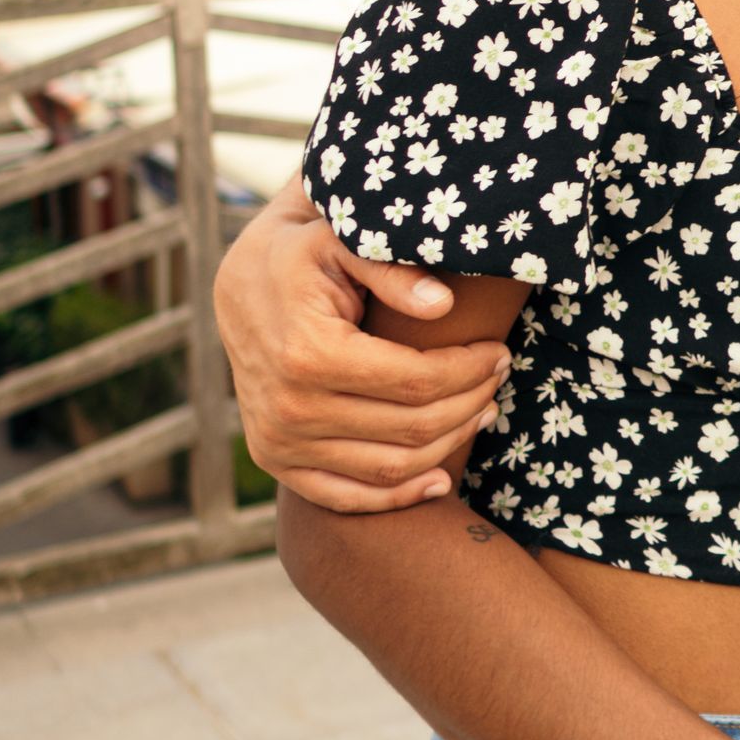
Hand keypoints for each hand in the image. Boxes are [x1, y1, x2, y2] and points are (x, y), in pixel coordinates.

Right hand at [214, 179, 510, 509]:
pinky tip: (440, 478)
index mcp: (310, 354)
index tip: (499, 352)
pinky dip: (398, 497)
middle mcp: (290, 409)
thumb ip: (394, 271)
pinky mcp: (276, 462)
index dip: (469, 371)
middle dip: (469, 403)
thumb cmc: (303, 254)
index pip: (416, 380)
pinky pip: (347, 498)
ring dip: (447, 445)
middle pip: (411, 427)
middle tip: (499, 377)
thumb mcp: (343, 241)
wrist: (240, 286)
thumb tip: (443, 304)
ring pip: (389, 468)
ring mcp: (279, 443)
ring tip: (481, 411)